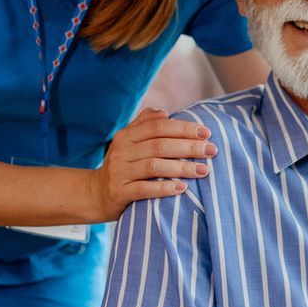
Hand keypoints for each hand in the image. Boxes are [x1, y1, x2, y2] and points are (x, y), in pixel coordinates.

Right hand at [89, 107, 217, 219]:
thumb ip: (144, 124)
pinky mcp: (119, 192)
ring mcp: (119, 172)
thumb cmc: (122, 166)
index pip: (158, 127)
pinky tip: (182, 188)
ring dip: (182, 167)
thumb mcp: (128, 142)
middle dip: (189, 147)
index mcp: (126, 136)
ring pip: (154, 166)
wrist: (95, 194)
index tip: (206, 133)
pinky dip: (164, 188)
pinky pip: (144, 189)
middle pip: (159, 145)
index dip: (183, 128)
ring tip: (203, 170)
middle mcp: (121, 151)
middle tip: (212, 151)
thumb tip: (164, 112)